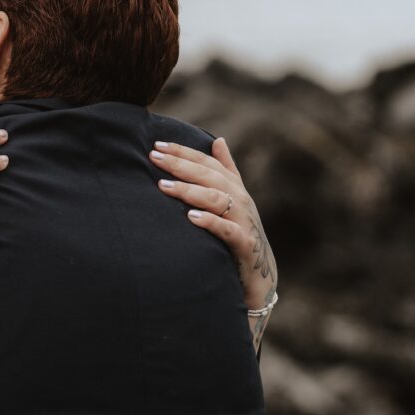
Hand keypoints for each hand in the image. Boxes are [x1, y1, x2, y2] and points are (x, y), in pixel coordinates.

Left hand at [150, 138, 277, 310]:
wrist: (260, 273)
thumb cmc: (240, 231)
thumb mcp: (234, 199)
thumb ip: (226, 170)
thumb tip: (219, 141)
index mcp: (233, 187)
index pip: (207, 163)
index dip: (183, 152)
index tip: (157, 145)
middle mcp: (239, 200)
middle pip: (209, 176)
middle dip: (180, 165)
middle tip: (154, 157)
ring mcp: (242, 221)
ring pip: (216, 199)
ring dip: (189, 191)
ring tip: (163, 186)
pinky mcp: (244, 244)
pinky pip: (227, 230)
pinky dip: (209, 222)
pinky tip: (190, 217)